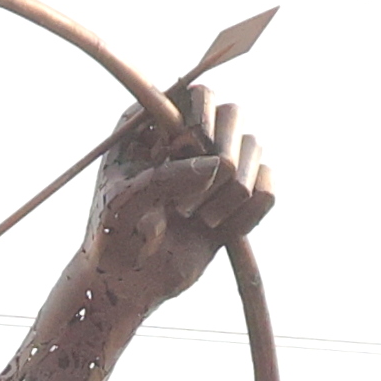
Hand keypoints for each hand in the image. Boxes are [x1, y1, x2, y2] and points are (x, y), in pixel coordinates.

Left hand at [82, 96, 275, 307]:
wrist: (128, 286)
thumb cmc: (113, 240)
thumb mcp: (123, 207)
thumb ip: (162, 179)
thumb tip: (217, 165)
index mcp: (151, 124)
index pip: (197, 94)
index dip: (201, 122)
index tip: (185, 155)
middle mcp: (187, 135)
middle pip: (233, 114)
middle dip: (221, 160)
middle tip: (188, 205)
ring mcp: (215, 163)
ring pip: (255, 147)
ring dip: (233, 192)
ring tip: (201, 221)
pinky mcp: (236, 196)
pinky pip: (267, 187)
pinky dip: (252, 212)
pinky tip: (224, 232)